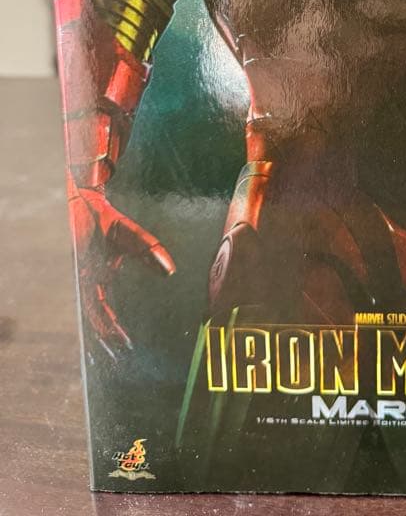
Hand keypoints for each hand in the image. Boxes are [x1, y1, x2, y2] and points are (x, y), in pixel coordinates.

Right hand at [67, 172, 174, 358]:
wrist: (84, 199)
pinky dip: (105, 315)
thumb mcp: (125, 229)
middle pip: (95, 317)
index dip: (111, 328)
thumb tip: (169, 270)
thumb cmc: (104, 215)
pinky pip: (99, 299)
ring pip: (95, 311)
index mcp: (89, 273)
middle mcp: (87, 279)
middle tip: (122, 358)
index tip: (125, 346)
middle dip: (106, 338)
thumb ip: (146, 247)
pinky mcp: (95, 272)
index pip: (99, 310)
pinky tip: (115, 322)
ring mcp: (90, 276)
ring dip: (104, 330)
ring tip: (117, 351)